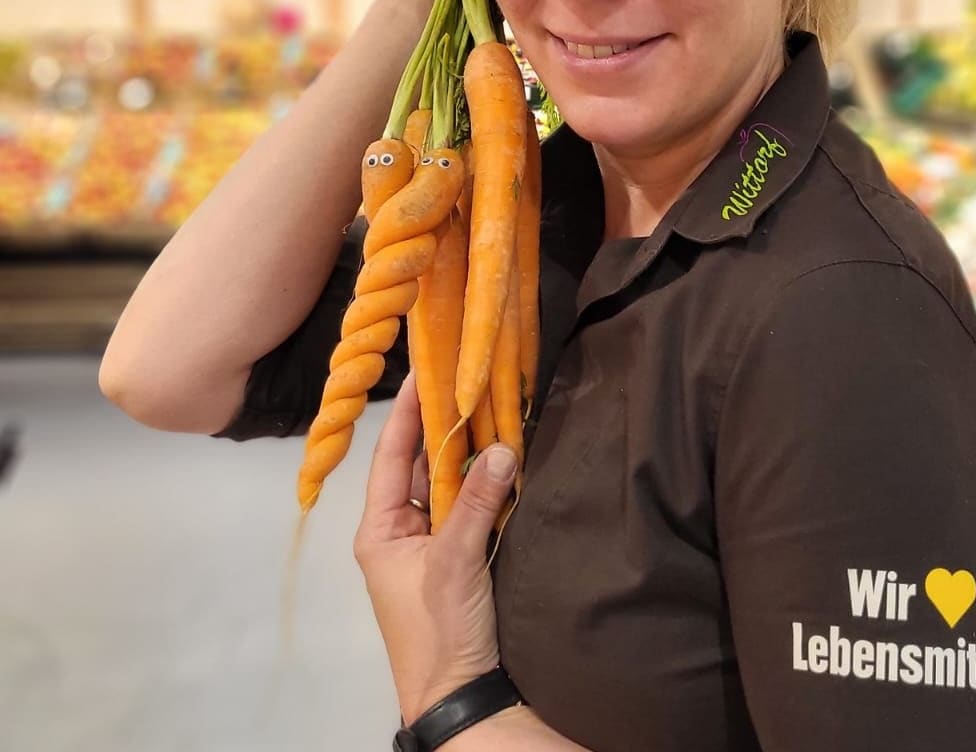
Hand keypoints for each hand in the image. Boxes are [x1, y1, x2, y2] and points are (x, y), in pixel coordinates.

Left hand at [354, 371, 517, 721]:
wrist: (462, 697)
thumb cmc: (438, 631)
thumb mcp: (454, 563)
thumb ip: (477, 502)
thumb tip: (503, 446)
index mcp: (380, 530)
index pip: (391, 455)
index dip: (406, 412)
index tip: (423, 370)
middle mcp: (401, 529)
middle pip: (422, 464)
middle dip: (446, 425)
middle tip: (468, 379)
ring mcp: (431, 542)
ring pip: (449, 483)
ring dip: (470, 452)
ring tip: (491, 405)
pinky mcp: (460, 556)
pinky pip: (470, 506)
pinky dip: (486, 481)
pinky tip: (505, 453)